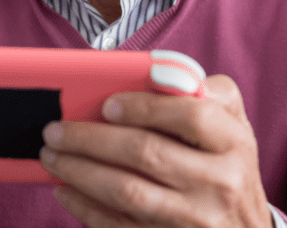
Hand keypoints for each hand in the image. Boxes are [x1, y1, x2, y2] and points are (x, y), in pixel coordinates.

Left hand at [38, 75, 273, 227]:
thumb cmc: (229, 168)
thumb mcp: (233, 127)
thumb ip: (205, 93)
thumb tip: (154, 73)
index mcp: (234, 143)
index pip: (190, 116)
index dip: (144, 107)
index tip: (106, 104)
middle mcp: (220, 182)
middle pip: (147, 152)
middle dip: (91, 139)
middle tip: (55, 130)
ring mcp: (196, 220)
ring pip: (127, 191)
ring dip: (80, 171)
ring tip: (52, 156)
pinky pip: (120, 227)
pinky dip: (86, 208)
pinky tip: (65, 190)